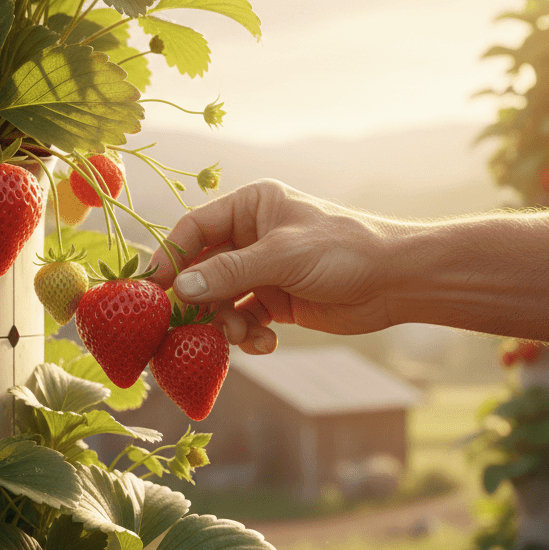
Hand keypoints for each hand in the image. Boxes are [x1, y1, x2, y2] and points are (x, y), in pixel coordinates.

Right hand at [147, 179, 399, 354]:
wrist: (396, 282)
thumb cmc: (344, 250)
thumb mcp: (283, 256)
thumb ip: (229, 272)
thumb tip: (180, 289)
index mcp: (250, 207)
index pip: (194, 229)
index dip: (170, 257)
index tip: (152, 289)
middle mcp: (250, 236)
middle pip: (201, 270)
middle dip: (198, 300)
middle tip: (184, 328)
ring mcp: (261, 270)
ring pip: (219, 300)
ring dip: (225, 322)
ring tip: (244, 334)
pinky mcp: (274, 301)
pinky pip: (243, 320)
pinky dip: (248, 335)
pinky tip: (266, 342)